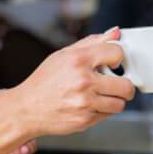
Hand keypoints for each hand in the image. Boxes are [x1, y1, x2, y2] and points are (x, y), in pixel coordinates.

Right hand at [9, 28, 134, 135]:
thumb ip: (93, 42)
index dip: (118, 58)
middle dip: (124, 85)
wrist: (26, 108)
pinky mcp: (85, 120)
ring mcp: (85, 103)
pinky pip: (108, 115)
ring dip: (115, 100)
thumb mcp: (64, 55)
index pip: (117, 53)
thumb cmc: (44, 81)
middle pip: (126, 85)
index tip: (114, 63)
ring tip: (101, 95)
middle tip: (117, 84)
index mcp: (78, 60)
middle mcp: (83, 81)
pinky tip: (89, 104)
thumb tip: (116, 32)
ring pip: (120, 103)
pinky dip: (103, 110)